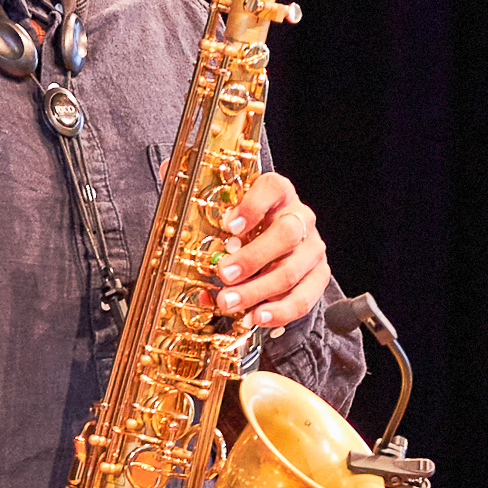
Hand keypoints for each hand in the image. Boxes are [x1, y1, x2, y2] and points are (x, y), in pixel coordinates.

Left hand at [213, 170, 331, 329]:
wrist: (274, 250)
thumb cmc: (245, 228)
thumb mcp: (224, 209)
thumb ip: (199, 192)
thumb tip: (169, 170)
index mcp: (278, 194)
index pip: (272, 188)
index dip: (252, 205)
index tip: (228, 225)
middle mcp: (300, 218)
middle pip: (286, 234)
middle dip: (252, 257)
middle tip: (223, 273)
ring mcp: (312, 249)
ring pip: (291, 270)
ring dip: (257, 290)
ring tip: (228, 303)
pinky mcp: (318, 278)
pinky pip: (304, 298)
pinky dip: (278, 311)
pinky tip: (256, 316)